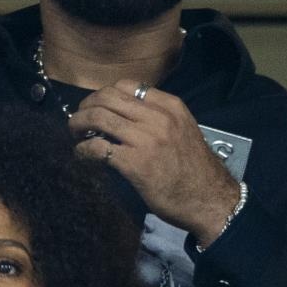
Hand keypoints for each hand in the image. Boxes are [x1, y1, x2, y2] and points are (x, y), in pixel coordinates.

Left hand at [70, 83, 240, 239]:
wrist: (211, 200)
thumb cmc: (197, 170)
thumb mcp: (184, 131)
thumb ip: (160, 119)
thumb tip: (127, 116)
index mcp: (171, 107)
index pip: (128, 85)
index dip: (105, 93)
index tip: (98, 106)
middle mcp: (158, 118)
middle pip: (108, 97)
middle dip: (87, 106)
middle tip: (79, 120)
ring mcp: (146, 140)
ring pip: (99, 118)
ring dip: (78, 124)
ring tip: (75, 134)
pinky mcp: (135, 164)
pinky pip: (98, 147)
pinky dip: (84, 150)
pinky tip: (83, 155)